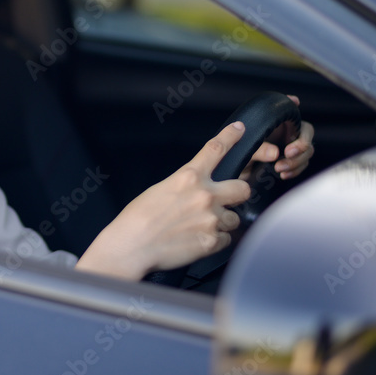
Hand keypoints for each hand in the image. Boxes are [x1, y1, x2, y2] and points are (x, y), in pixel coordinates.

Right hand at [76, 122, 251, 280]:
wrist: (132, 245)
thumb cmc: (138, 218)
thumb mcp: (161, 188)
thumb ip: (186, 184)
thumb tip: (198, 188)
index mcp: (188, 177)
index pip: (216, 149)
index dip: (231, 136)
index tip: (239, 130)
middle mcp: (204, 195)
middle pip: (243, 188)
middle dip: (239, 194)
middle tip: (229, 200)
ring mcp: (211, 219)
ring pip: (234, 218)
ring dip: (223, 222)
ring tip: (200, 227)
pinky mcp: (212, 241)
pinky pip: (226, 239)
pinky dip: (215, 241)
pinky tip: (197, 240)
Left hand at [241, 95, 313, 180]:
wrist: (235, 173)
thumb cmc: (238, 156)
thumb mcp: (244, 151)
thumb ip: (259, 149)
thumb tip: (275, 153)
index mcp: (274, 124)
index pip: (287, 110)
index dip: (292, 104)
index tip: (294, 101)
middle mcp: (285, 132)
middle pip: (307, 132)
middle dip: (302, 143)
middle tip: (289, 153)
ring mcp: (290, 146)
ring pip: (307, 151)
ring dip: (297, 161)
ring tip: (279, 168)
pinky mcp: (291, 161)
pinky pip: (302, 164)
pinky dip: (295, 170)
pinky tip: (283, 174)